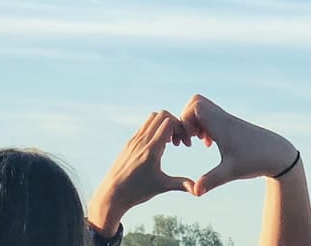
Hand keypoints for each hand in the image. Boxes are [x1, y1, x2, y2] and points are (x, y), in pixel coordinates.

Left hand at [90, 111, 195, 232]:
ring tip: (170, 142)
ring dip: (164, 125)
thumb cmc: (137, 192)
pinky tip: (158, 146)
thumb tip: (198, 190)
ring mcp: (134, 140)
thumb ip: (181, 184)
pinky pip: (144, 127)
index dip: (181, 128)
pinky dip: (154, 130)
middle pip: (161, 115)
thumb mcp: (162, 187)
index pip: (168, 122)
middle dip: (174, 123)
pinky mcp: (129, 144)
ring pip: (151, 118)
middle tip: (178, 140)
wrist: (112, 194)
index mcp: (151, 149)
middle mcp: (141, 141)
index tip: (184, 143)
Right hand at [177, 95, 298, 195]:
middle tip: (190, 138)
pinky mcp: (232, 125)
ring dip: (196, 123)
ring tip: (199, 141)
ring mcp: (228, 120)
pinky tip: (210, 143)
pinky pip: (212, 116)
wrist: (279, 155)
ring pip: (204, 108)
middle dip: (186, 118)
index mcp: (221, 125)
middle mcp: (224, 118)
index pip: (195, 106)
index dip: (185, 121)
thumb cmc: (256, 161)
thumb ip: (211, 180)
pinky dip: (206, 126)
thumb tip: (195, 192)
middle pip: (196, 101)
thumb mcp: (231, 172)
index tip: (190, 141)